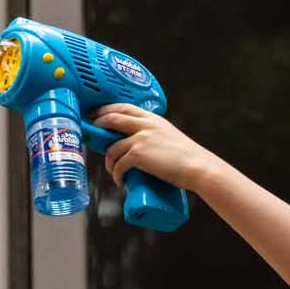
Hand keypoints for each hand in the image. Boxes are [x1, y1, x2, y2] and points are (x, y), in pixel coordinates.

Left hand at [92, 105, 220, 191]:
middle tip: (91, 136)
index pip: (124, 107)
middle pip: (112, 119)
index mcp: (153, 118)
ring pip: (112, 147)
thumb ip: (153, 135)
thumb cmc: (186, 157)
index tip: (96, 115)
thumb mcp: (168, 136)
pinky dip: (116, 174)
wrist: (198, 167)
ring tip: (113, 171)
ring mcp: (141, 138)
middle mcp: (145, 124)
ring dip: (108, 162)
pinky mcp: (139, 154)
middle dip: (97, 126)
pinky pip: (119, 164)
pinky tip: (120, 181)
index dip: (106, 110)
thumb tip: (136, 146)